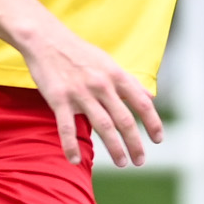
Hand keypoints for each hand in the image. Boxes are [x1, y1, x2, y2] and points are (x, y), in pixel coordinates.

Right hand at [11, 14, 164, 166]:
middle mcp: (101, 85)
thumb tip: (150, 98)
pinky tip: (75, 160)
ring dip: (115, 149)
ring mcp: (80, 93)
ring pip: (103, 126)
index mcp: (115, 75)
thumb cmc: (79, 53)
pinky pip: (67, 128)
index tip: (158, 140)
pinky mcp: (59, 99)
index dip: (152, 123)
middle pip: (124, 120)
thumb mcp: (109, 63)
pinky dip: (71, 146)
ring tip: (122, 163)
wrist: (46, 40)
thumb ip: (129, 82)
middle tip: (140, 161)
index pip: (141, 103)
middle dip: (135, 144)